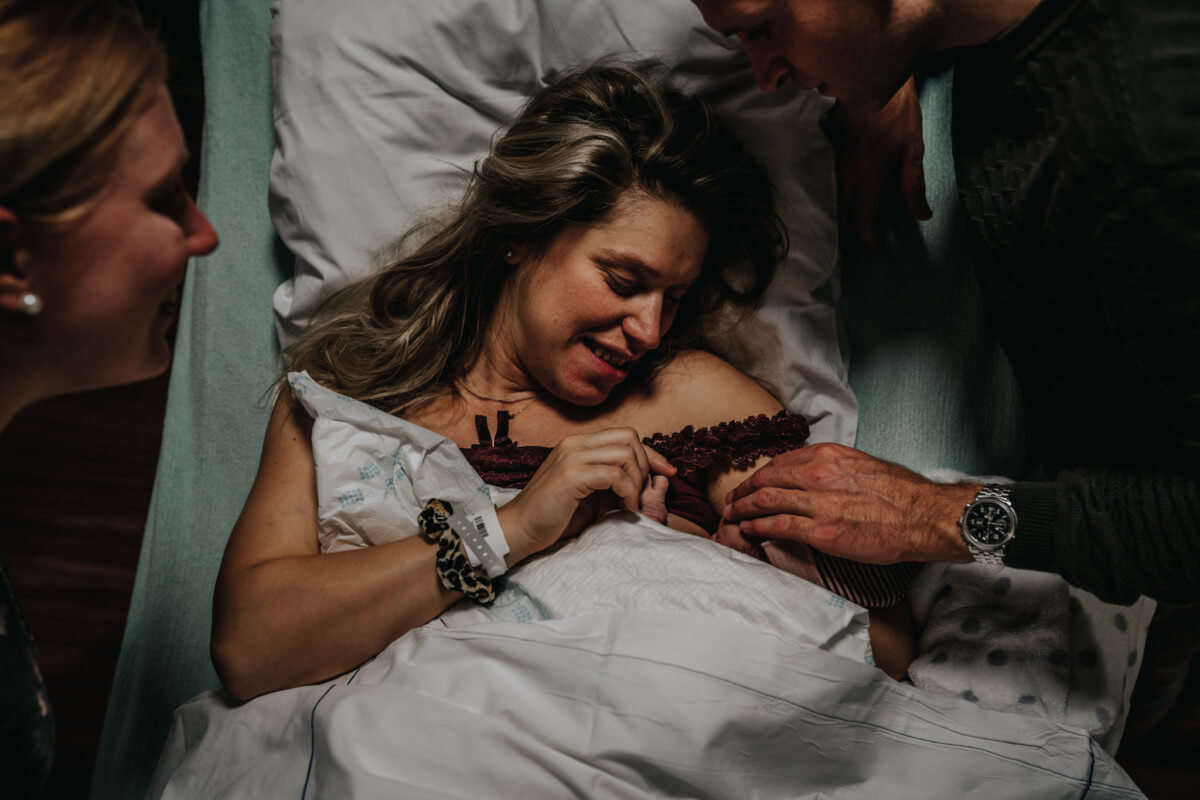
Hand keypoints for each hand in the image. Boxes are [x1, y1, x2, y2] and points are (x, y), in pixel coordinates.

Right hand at [498, 428, 674, 562]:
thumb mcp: (590, 494)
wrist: (519, 530)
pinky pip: (615, 475)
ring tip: (631, 504)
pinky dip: (628, 493)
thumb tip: (653, 479)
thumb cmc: (553, 516)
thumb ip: (614, 482)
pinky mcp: (570, 475)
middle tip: (640, 495)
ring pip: (625, 454)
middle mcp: (575, 444)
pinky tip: (624, 510)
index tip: (668, 473)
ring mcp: (572, 457)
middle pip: (629, 437)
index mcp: (578, 444)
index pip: (625, 435)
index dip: (651, 453)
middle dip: (645, 465)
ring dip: (637, 482)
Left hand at [724, 443, 976, 563]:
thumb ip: (833, 468)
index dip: (758, 475)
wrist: (922, 515)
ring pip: (765, 502)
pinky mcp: (821, 531)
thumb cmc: (899, 493)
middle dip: (742, 491)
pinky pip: (777, 526)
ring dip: (742, 509)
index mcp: (827, 455)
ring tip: (732, 517)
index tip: (749, 484)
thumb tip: (814, 475)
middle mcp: (817, 474)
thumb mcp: (861, 464)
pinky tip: (748, 530)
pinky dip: (756, 527)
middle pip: (765, 480)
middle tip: (731, 501)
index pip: (779, 463)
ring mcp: (817, 502)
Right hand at [827, 76, 929, 248]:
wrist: (867, 78)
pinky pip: (833, 188)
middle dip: (853, 235)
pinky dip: (840, 202)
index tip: (877, 247)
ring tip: (857, 228)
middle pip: (844, 218)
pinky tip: (849, 203)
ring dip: (845, 220)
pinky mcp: (833, 156)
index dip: (868, 239)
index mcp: (870, 176)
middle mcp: (849, 175)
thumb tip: (921, 214)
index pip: (862, 220)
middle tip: (867, 241)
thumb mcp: (913, 146)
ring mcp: (838, 165)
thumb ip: (913, 184)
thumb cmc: (895, 110)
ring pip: (835, 204)